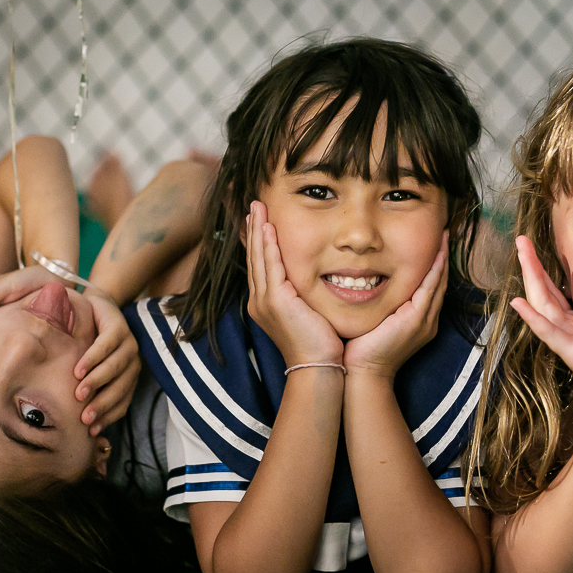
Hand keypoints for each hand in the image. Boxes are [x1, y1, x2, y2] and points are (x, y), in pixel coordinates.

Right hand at [74, 290, 139, 431]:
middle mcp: (132, 363)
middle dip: (102, 404)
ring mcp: (128, 344)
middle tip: (84, 418)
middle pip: (120, 388)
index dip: (108, 417)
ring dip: (97, 382)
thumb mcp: (87, 370)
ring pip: (115, 367)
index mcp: (128, 377)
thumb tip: (74, 424)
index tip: (91, 430)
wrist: (93, 307)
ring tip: (79, 393)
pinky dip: (93, 358)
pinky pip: (107, 345)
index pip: (122, 402)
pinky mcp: (119, 326)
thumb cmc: (85, 345)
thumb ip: (85, 389)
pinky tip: (79, 369)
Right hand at [245, 201, 342, 367]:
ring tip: (257, 207)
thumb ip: (305, 295)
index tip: (258, 219)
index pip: (261, 264)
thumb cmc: (319, 344)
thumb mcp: (309, 313)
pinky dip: (267, 245)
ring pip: (258, 257)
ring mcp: (265, 300)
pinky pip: (270, 266)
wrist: (317, 367)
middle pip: (254, 257)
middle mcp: (260, 300)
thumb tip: (313, 280)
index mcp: (266, 303)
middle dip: (252, 229)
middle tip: (253, 205)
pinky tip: (267, 227)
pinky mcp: (276, 301)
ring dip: (257, 230)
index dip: (258, 241)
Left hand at [344, 231, 447, 378]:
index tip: (433, 243)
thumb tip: (365, 283)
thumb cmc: (362, 350)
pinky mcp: (416, 319)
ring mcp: (424, 320)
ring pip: (438, 282)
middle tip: (444, 233)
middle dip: (442, 257)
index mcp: (417, 320)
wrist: (364, 373)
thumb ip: (379, 304)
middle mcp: (426, 319)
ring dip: (442, 258)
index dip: (433, 264)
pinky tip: (436, 253)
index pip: (429, 286)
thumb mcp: (374, 321)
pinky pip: (430, 288)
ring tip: (444, 236)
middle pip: (439, 281)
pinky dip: (434, 269)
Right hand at [509, 236, 572, 415]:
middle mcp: (567, 329)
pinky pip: (549, 332)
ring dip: (530, 279)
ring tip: (521, 255)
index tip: (533, 245)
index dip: (541, 267)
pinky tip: (519, 303)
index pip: (552, 290)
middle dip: (531, 264)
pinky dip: (533, 317)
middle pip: (542, 291)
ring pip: (542, 305)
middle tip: (520, 238)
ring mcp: (567, 341)